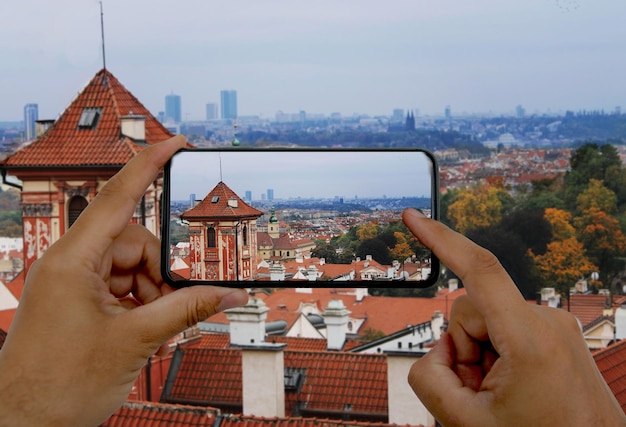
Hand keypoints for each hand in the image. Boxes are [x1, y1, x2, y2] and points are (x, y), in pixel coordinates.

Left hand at [0, 135, 248, 425]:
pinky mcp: (78, 300)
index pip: (119, 197)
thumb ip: (187, 310)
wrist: (24, 424)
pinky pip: (122, 286)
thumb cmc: (58, 386)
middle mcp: (70, 263)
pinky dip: (140, 304)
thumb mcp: (134, 341)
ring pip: (133, 266)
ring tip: (150, 329)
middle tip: (171, 306)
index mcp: (72, 260)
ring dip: (152, 294)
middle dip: (161, 273)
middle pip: (136, 242)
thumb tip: (230, 295)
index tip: (176, 143)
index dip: (150, 165)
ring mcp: (73, 282)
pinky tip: (142, 330)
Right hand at [402, 208, 625, 426]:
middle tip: (479, 392)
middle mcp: (547, 321)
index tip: (415, 218)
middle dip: (462, 349)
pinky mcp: (555, 332)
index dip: (440, 238)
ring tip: (500, 394)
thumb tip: (435, 352)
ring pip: (487, 322)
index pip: (480, 270)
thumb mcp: (467, 422)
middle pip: (471, 312)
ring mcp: (555, 325)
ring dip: (480, 356)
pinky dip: (497, 355)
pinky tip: (512, 385)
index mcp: (530, 339)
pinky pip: (506, 329)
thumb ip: (428, 379)